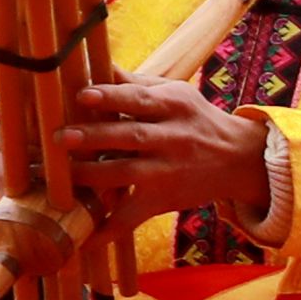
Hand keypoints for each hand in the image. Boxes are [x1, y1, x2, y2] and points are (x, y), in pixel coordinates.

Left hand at [60, 78, 274, 224]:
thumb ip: (135, 82)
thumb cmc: (196, 119)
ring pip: (128, 174)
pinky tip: (85, 238)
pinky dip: (110, 228)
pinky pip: (134, 215)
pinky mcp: (164, 200)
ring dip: (93, 176)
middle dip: (95, 137)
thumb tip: (94, 60)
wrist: (240, 159)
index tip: (82, 95)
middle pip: (131, 136)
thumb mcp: (176, 93)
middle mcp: (173, 137)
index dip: (111, 97)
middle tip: (60, 137)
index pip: (138, 98)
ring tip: (62, 175)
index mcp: (174, 105)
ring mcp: (169, 171)